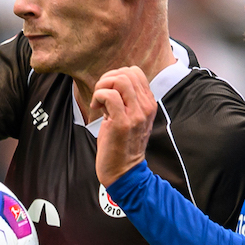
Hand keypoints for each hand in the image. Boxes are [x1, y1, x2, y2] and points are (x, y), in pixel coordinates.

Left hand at [89, 66, 156, 185]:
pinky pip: (109, 95)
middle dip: (107, 79)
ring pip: (120, 80)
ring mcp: (136, 115)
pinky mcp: (122, 123)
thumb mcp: (129, 118)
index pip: (135, 72)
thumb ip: (126, 100)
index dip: (116, 76)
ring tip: (98, 102)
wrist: (123, 171)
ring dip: (103, 87)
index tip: (108, 92)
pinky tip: (96, 109)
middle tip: (100, 96)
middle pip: (127, 73)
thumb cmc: (121, 145)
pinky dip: (98, 97)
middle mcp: (146, 107)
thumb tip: (110, 82)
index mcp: (148, 104)